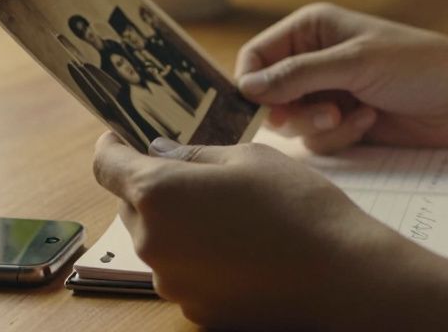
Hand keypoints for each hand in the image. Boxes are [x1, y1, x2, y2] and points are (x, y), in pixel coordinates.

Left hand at [91, 133, 409, 329]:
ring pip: (158, 239)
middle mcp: (153, 241)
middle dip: (154, 185)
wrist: (341, 277)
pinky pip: (183, 271)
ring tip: (233, 214)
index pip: (106, 165)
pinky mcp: (194, 308)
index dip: (113, 146)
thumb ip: (193, 155)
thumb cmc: (298, 207)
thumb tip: (160, 153)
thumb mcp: (248, 157)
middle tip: (201, 175)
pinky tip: (242, 247)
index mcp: (158, 193)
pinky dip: (200, 256)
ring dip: (179, 222)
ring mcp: (171, 281)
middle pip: (131, 205)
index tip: (122, 138)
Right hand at [235, 3, 447, 152]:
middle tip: (324, 113)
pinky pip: (318, 141)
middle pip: (268, 95)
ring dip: (319, 125)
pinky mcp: (344, 124)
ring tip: (351, 115)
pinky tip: (369, 121)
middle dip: (292, 110)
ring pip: (292, 123)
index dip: (251, 83)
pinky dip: (340, 136)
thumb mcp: (353, 63)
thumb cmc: (416, 65)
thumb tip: (246, 88)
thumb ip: (297, 75)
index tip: (257, 108)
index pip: (256, 56)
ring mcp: (328, 94)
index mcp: (311, 30)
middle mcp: (314, 60)